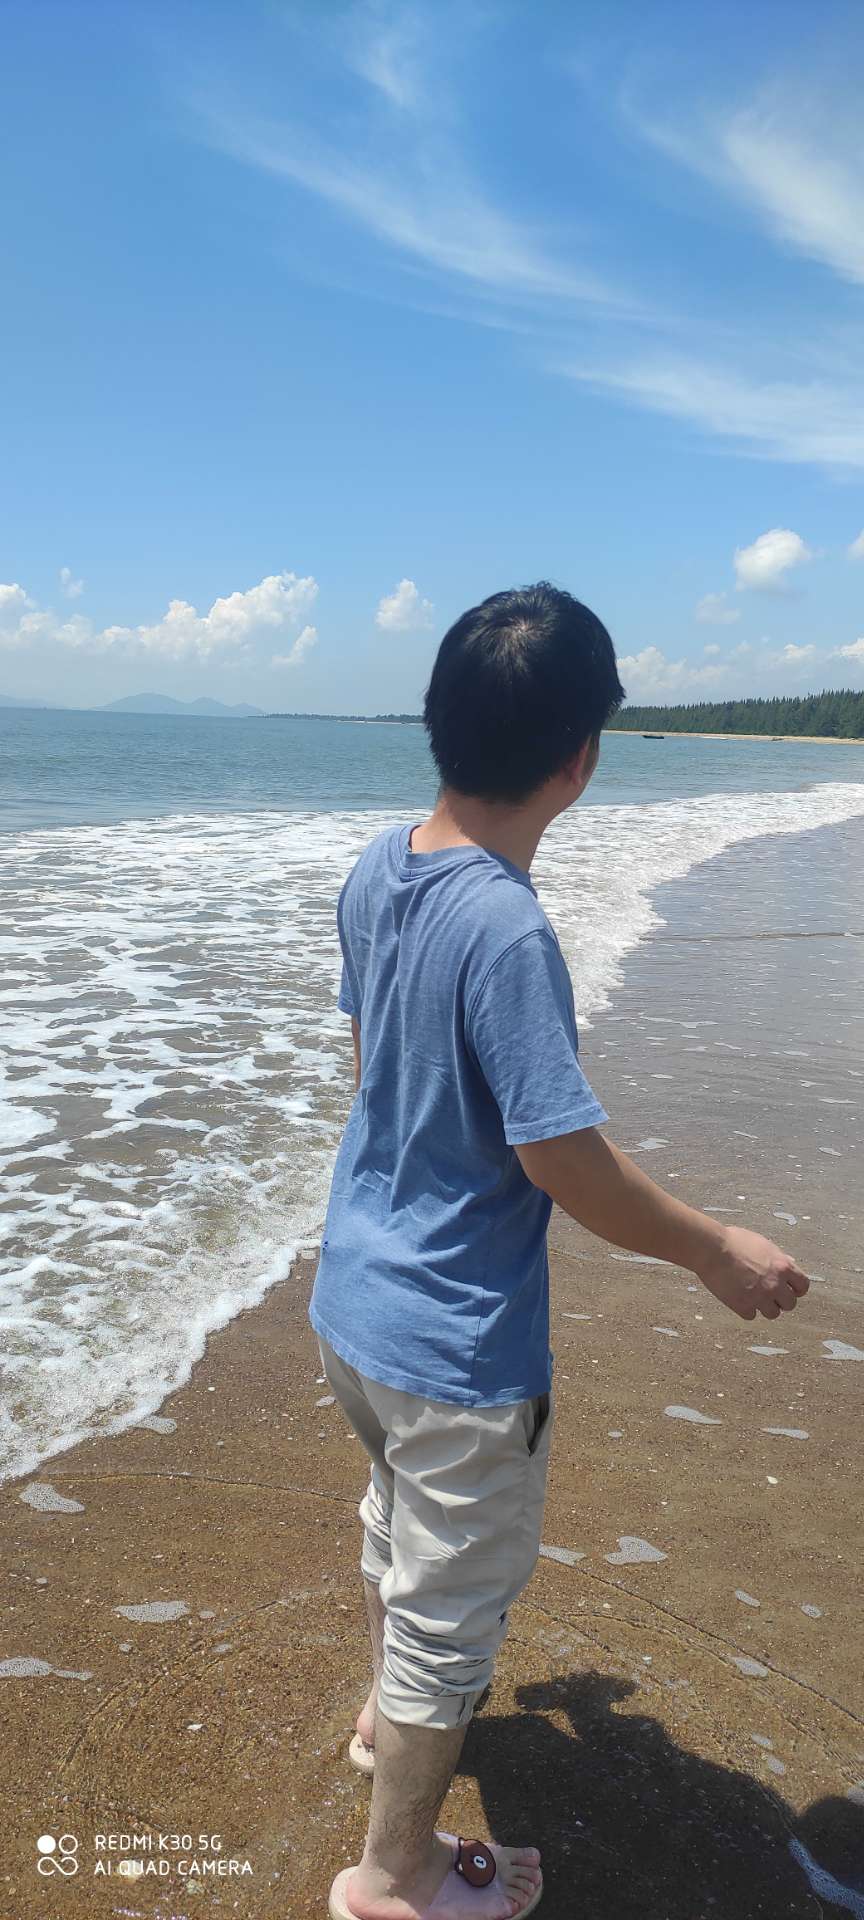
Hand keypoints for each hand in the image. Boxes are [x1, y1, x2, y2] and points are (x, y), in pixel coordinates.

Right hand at [694, 1225, 809, 1320]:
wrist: (712, 1249)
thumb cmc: (734, 1241)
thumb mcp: (762, 1243)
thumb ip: (778, 1257)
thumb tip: (789, 1264)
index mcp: (783, 1267)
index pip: (803, 1286)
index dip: (797, 1290)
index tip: (790, 1291)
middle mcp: (775, 1284)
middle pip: (790, 1304)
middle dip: (780, 1300)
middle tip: (769, 1295)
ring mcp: (760, 1297)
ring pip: (773, 1314)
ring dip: (764, 1307)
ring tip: (753, 1298)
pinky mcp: (743, 1306)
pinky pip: (751, 1315)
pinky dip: (746, 1309)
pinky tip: (739, 1299)